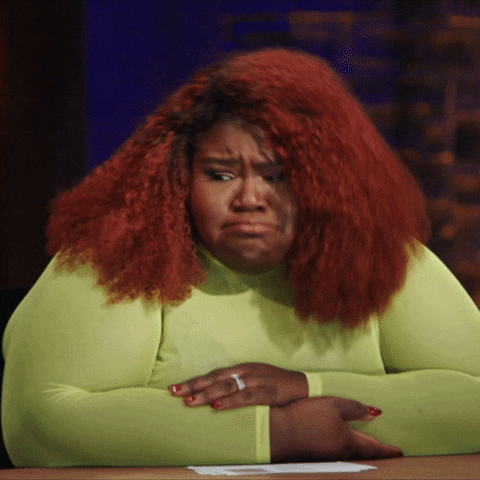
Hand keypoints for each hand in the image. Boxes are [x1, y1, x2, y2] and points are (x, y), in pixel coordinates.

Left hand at [168, 363, 307, 408]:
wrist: (301, 385)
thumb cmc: (274, 384)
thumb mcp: (253, 379)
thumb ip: (236, 385)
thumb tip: (212, 396)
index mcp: (241, 368)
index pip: (212, 374)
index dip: (194, 381)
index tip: (174, 388)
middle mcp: (246, 371)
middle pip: (215, 378)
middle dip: (193, 386)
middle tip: (173, 393)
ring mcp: (256, 380)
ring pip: (227, 386)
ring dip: (207, 394)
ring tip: (190, 401)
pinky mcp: (267, 392)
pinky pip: (246, 396)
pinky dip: (231, 401)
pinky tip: (217, 406)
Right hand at [270, 396, 402, 461]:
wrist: (278, 432)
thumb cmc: (306, 416)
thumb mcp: (333, 405)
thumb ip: (355, 408)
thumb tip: (376, 413)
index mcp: (348, 441)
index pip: (374, 447)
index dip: (388, 449)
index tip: (400, 452)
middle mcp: (341, 452)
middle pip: (364, 453)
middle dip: (377, 452)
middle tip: (388, 451)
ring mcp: (327, 456)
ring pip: (351, 454)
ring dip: (362, 451)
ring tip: (368, 446)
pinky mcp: (315, 454)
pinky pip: (338, 453)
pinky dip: (346, 449)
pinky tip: (341, 442)